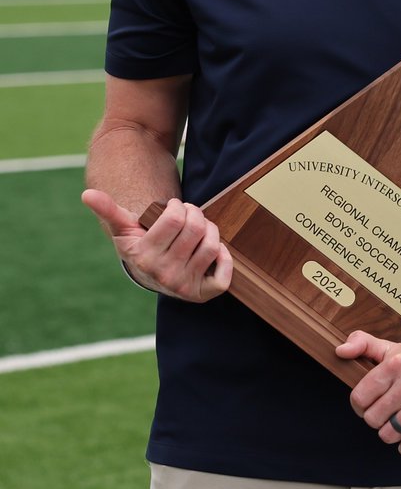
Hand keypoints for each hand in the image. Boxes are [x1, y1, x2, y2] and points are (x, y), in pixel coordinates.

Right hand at [81, 189, 231, 301]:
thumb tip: (87, 194)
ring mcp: (182, 285)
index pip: (176, 217)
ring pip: (212, 246)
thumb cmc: (141, 244)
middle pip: (196, 229)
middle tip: (190, 217)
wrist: (151, 275)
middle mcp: (162, 274)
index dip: (179, 207)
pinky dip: (225, 258)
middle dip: (196, 215)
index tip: (174, 209)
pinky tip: (212, 251)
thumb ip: (108, 210)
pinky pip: (224, 274)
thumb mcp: (124, 228)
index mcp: (142, 255)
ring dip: (211, 231)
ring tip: (200, 230)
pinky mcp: (201, 294)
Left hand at [337, 331, 400, 456]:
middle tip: (389, 412)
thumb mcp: (393, 349)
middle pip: (373, 419)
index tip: (371, 403)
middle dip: (378, 419)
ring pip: (389, 434)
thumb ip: (363, 344)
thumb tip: (340, 350)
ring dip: (392, 433)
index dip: (361, 405)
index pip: (359, 398)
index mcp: (397, 364)